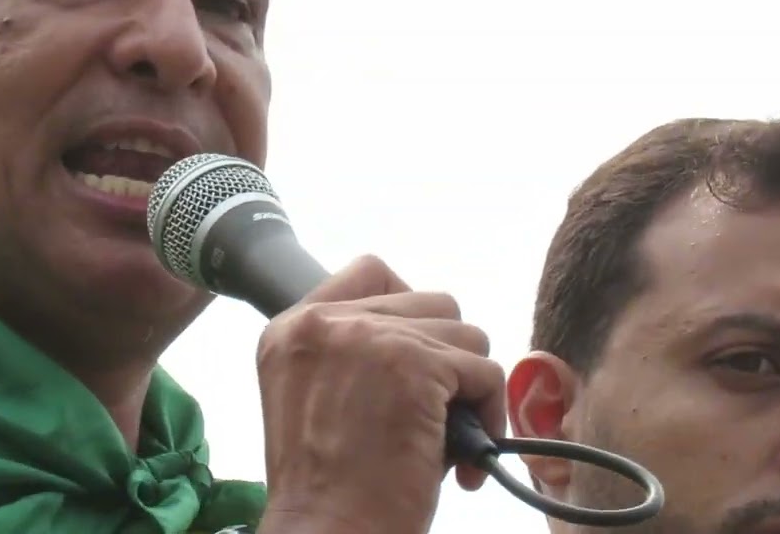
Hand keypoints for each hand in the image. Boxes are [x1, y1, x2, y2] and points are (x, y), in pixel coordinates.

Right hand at [254, 255, 506, 533]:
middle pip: (429, 301)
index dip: (407, 308)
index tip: (415, 356)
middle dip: (444, 358)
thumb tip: (425, 335)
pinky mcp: (415, 364)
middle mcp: (324, 322)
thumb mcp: (308, 397)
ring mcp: (370, 338)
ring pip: (465, 334)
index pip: (369, 271)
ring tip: (446, 441)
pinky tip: (462, 461)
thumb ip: (347, 354)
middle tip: (434, 413)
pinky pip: (485, 373)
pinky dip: (489, 417)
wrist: (326, 532)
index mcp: (290, 329)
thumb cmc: (324, 488)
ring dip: (467, 388)